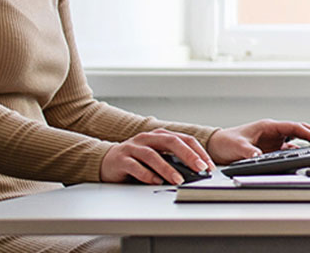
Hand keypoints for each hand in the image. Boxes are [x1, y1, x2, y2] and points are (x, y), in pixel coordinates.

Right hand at [100, 128, 214, 184]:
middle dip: (187, 155)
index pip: (182, 138)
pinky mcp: (121, 159)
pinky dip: (147, 174)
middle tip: (200, 168)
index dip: (197, 151)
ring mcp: (133, 148)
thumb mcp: (158, 156)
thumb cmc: (137, 159)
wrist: (108, 160)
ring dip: (167, 168)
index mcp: (158, 135)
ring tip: (178, 180)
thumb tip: (198, 172)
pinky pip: (135, 166)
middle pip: (169, 141)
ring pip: (152, 155)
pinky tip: (155, 182)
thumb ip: (174, 159)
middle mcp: (146, 139)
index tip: (209, 165)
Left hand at [206, 119, 309, 164]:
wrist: (217, 147)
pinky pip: (290, 153)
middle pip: (299, 132)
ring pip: (297, 143)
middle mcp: (273, 133)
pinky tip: (303, 162)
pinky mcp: (272, 151)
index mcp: (267, 126)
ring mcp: (274, 142)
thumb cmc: (226, 141)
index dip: (307, 132)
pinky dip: (298, 156)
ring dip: (306, 148)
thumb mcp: (237, 146)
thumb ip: (248, 151)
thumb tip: (258, 156)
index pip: (293, 127)